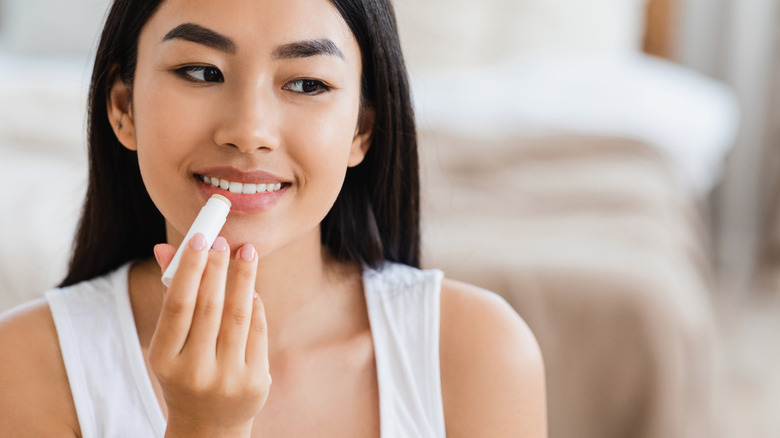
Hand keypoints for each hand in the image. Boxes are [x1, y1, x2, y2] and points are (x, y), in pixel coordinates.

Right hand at [150, 233, 270, 437]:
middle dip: (218, 269)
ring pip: (238, 316)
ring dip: (244, 279)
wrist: (208, 424)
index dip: (189, 268)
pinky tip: (252, 290)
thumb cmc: (185, 370)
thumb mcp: (170, 341)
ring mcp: (227, 379)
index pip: (178, 305)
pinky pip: (257, 332)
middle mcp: (195, 371)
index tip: (200, 239)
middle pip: (210, 307)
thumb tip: (166, 246)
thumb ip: (171, 295)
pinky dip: (255, 306)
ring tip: (247, 252)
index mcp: (165, 359)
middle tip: (224, 241)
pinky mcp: (255, 381)